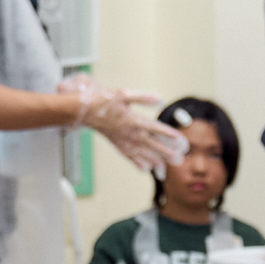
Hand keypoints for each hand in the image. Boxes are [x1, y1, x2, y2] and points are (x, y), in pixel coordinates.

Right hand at [70, 79, 185, 173]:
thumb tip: (159, 99)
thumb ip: (143, 97)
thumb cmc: (104, 101)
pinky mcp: (118, 145)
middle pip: (152, 145)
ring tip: (165, 168)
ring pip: (142, 153)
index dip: (168, 134)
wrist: (85, 111)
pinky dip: (138, 163)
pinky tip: (145, 169)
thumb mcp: (124, 94)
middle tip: (179, 160)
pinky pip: (130, 157)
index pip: (155, 128)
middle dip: (166, 152)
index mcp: (133, 120)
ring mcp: (124, 141)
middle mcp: (130, 133)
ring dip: (154, 161)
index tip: (179, 140)